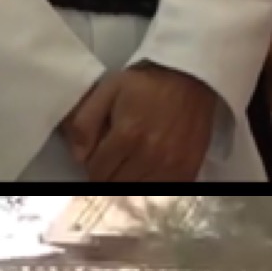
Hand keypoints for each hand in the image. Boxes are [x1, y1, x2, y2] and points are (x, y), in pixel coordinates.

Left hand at [60, 59, 222, 185]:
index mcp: (127, 135)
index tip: (98, 154)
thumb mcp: (107, 90)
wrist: (193, 77)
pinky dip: (152, 187)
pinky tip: (150, 172)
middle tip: (113, 160)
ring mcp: (172, 163)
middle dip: (108, 175)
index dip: (92, 164)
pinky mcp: (189, 167)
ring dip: (129, 182)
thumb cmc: (149, 83)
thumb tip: (79, 156)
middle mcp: (151, 154)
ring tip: (131, 165)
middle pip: (116, 186)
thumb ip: (84, 122)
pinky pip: (163, 191)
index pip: (97, 171)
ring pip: (137, 192)